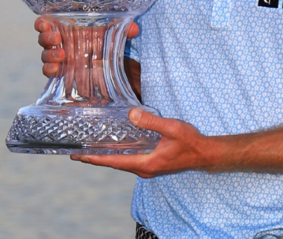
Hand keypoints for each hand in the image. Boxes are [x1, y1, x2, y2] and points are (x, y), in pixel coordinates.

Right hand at [35, 17, 139, 77]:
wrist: (103, 65)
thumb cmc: (100, 44)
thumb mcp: (110, 36)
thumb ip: (121, 31)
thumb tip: (135, 28)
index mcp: (65, 30)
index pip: (46, 24)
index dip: (42, 23)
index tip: (46, 23)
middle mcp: (58, 43)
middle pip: (43, 39)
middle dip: (47, 38)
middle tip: (57, 38)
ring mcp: (57, 59)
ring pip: (45, 56)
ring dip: (50, 55)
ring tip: (62, 55)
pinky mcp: (60, 73)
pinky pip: (48, 72)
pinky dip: (50, 70)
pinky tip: (57, 70)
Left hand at [71, 107, 212, 177]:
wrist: (205, 154)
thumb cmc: (190, 142)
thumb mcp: (171, 128)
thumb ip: (151, 121)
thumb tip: (131, 114)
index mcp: (146, 163)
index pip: (114, 161)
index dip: (95, 158)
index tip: (79, 156)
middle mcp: (144, 169)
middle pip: (114, 164)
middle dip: (96, 158)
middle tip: (77, 153)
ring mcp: (148, 168)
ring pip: (121, 163)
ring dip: (106, 157)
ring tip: (90, 150)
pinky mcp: (152, 164)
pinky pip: (129, 161)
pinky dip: (118, 156)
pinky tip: (114, 148)